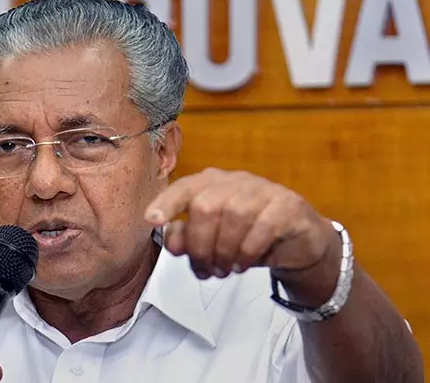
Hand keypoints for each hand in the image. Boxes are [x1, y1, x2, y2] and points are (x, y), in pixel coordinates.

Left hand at [145, 168, 339, 281]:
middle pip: (206, 206)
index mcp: (211, 183)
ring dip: (224, 251)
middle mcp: (236, 181)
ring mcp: (264, 190)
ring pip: (234, 215)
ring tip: (224, 269)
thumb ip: (188, 239)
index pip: (185, 187)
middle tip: (205, 269)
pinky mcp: (288, 205)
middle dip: (200, 245)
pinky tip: (243, 264)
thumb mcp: (213, 241)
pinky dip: (248, 251)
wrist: (298, 243)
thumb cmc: (247, 238)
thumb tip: (171, 242)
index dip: (167, 203)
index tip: (152, 220)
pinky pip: (264, 226)